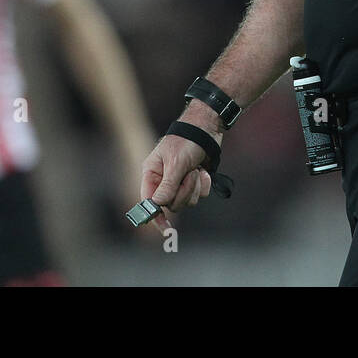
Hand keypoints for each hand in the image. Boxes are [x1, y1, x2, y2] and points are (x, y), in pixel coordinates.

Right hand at [138, 111, 219, 232]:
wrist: (207, 128)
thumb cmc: (187, 141)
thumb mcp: (176, 162)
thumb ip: (168, 185)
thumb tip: (159, 205)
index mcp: (152, 173)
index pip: (149, 201)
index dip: (154, 216)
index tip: (164, 229)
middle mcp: (164, 180)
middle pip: (172, 204)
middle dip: (184, 191)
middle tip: (189, 175)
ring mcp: (180, 182)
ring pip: (187, 201)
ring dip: (195, 187)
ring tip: (196, 170)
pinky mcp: (194, 182)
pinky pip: (200, 195)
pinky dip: (204, 184)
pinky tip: (204, 171)